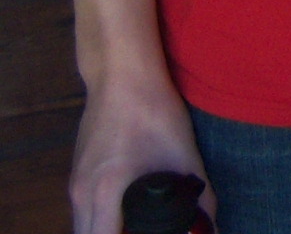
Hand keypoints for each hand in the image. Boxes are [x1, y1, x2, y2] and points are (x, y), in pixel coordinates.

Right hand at [68, 71, 207, 233]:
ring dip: (103, 231)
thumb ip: (200, 194)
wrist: (122, 75)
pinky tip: (122, 212)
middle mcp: (81, 192)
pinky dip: (97, 219)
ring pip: (81, 225)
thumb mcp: (183, 153)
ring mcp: (75, 181)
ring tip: (133, 227)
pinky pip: (81, 210)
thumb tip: (212, 222)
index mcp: (105, 191)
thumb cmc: (153, 111)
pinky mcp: (77, 171)